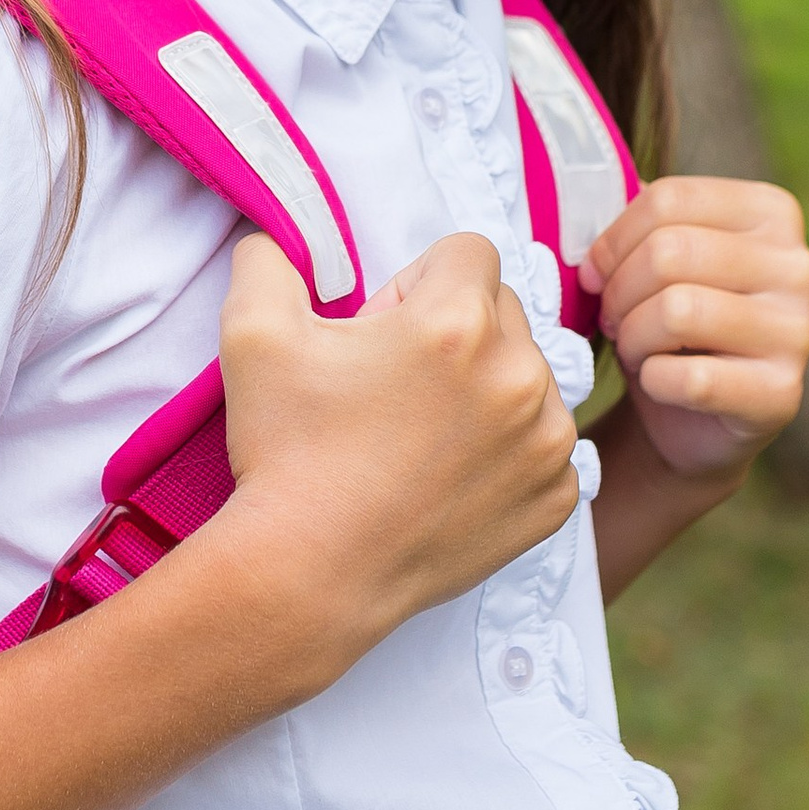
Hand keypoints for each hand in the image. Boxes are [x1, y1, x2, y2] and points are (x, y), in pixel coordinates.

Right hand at [217, 229, 580, 687]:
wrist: (307, 574)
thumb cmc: (284, 452)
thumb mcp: (253, 333)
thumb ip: (269, 258)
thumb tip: (279, 235)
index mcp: (459, 321)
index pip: (467, 252)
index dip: (416, 282)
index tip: (382, 330)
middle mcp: (520, 375)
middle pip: (503, 309)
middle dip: (455, 329)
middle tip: (394, 385)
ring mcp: (547, 442)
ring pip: (529, 374)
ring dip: (486, 387)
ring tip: (421, 435)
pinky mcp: (555, 496)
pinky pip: (545, 444)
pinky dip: (507, 451)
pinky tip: (450, 475)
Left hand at [586, 177, 808, 482]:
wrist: (695, 417)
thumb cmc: (671, 321)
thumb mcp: (656, 258)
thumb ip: (636, 227)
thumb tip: (585, 218)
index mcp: (772, 213)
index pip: (670, 200)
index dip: (613, 242)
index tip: (596, 274)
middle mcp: (800, 267)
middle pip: (669, 252)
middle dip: (619, 292)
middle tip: (614, 319)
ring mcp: (799, 332)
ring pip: (677, 310)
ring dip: (633, 336)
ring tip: (634, 348)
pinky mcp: (782, 394)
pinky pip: (690, 379)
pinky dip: (653, 381)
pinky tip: (659, 383)